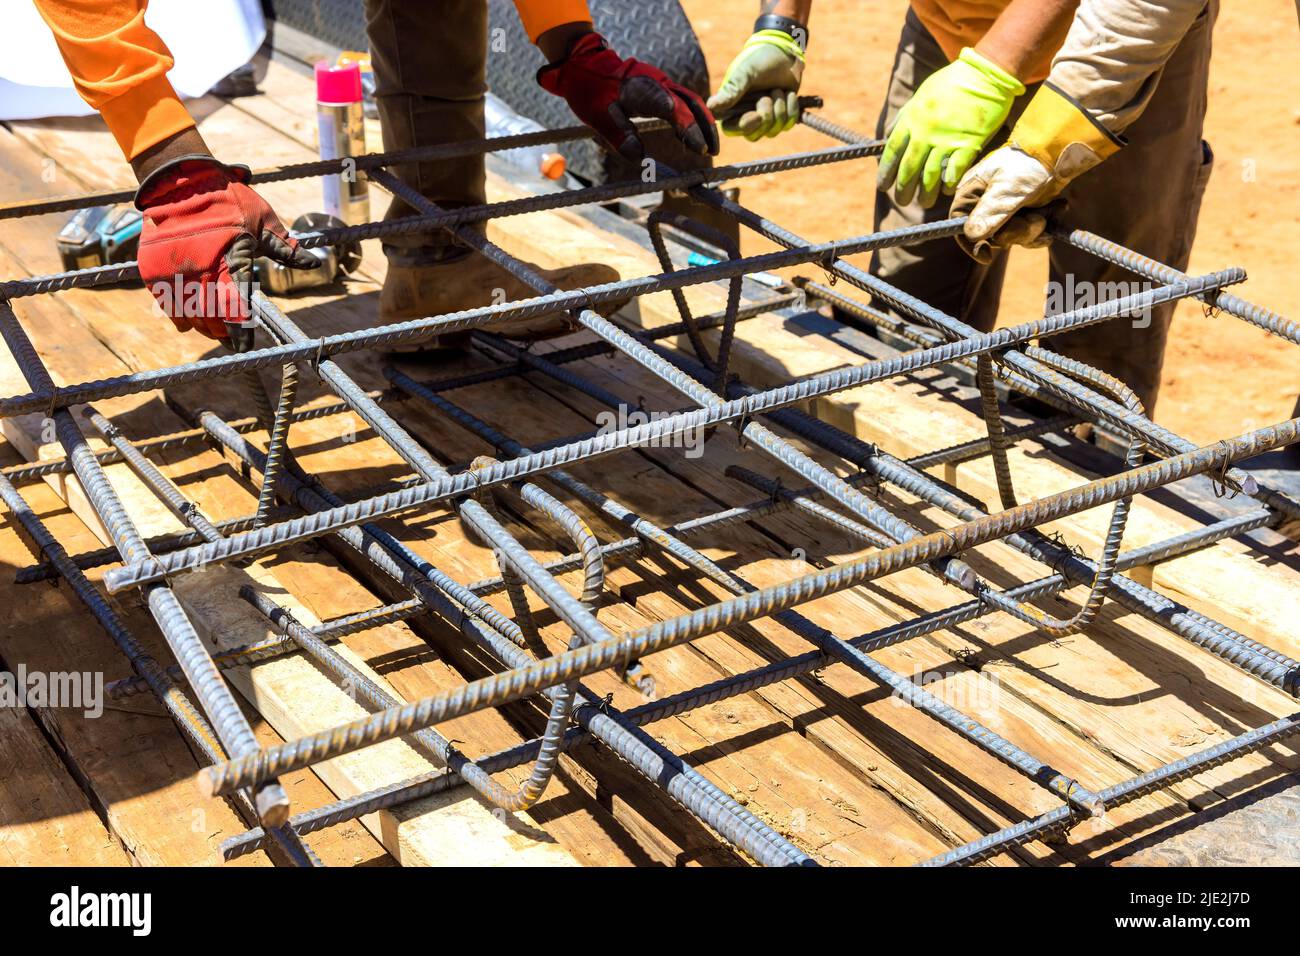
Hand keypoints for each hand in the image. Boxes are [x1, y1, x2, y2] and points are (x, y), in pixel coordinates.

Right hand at [135, 157, 316, 339]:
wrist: (181, 179)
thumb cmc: (227, 199)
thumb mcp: (262, 220)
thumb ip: (284, 248)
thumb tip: (313, 263)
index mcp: (231, 260)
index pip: (237, 307)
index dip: (240, 332)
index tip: (245, 347)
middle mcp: (202, 269)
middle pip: (211, 316)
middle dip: (222, 333)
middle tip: (230, 340)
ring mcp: (175, 269)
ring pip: (188, 312)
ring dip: (202, 326)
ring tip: (212, 332)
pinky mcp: (154, 267)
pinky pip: (165, 302)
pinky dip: (177, 316)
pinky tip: (187, 324)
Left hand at [537, 32, 717, 160]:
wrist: (585, 64)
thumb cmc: (591, 90)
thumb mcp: (598, 116)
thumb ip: (620, 136)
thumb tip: (639, 158)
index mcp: (645, 89)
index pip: (675, 109)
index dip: (689, 128)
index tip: (699, 148)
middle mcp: (659, 83)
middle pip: (693, 104)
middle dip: (706, 128)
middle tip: (713, 152)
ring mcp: (662, 83)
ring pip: (692, 101)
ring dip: (703, 122)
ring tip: (709, 147)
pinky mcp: (660, 86)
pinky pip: (684, 101)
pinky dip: (692, 118)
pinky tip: (692, 135)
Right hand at [707, 29, 804, 139]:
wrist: (785, 53)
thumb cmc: (760, 60)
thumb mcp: (745, 73)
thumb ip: (731, 91)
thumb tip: (711, 107)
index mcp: (732, 107)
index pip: (731, 130)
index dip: (745, 126)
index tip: (757, 114)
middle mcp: (746, 116)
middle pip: (753, 135)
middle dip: (766, 115)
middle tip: (768, 95)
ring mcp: (764, 119)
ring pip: (772, 131)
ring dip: (780, 108)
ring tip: (778, 90)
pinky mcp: (781, 117)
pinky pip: (788, 124)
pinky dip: (791, 107)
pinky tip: (789, 94)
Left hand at [876, 48, 1023, 207]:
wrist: (986, 74)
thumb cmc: (952, 82)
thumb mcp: (921, 94)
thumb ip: (905, 116)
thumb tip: (890, 134)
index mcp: (912, 119)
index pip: (893, 152)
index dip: (886, 172)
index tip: (882, 185)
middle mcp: (926, 132)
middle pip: (909, 169)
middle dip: (903, 189)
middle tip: (901, 200)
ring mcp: (947, 139)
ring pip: (930, 176)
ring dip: (925, 193)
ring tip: (923, 202)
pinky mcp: (969, 144)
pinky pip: (954, 171)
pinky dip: (949, 184)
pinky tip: (946, 190)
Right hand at [951, 84, 1123, 261]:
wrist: (1060, 151)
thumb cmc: (1028, 164)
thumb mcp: (1008, 189)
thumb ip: (990, 212)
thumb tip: (971, 235)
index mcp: (972, 193)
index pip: (960, 225)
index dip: (971, 243)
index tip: (987, 255)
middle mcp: (984, 203)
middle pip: (991, 236)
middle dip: (1016, 233)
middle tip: (1036, 220)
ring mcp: (1004, 210)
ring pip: (1011, 237)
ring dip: (1033, 229)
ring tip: (1046, 213)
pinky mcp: (1022, 213)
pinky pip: (1026, 235)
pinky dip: (1042, 229)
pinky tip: (1054, 212)